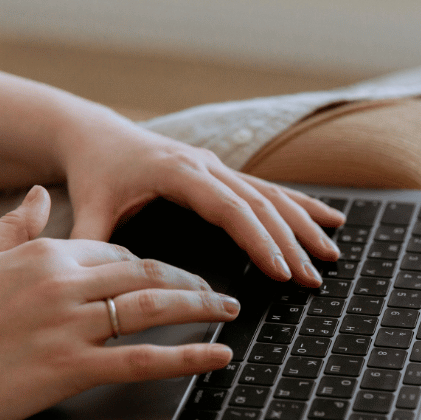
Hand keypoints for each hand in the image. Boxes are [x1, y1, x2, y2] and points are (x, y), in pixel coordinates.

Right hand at [0, 186, 241, 419]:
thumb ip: (13, 223)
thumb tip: (36, 193)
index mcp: (46, 253)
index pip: (117, 252)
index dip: (149, 266)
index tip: (171, 276)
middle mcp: (65, 283)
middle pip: (146, 274)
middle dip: (191, 282)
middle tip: (219, 291)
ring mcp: (70, 326)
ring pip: (153, 308)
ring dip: (201, 308)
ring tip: (229, 311)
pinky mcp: (70, 369)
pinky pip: (143, 360)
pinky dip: (188, 357)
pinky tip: (217, 355)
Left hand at [59, 111, 345, 287]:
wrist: (97, 135)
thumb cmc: (94, 171)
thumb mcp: (89, 208)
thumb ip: (91, 243)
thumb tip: (90, 285)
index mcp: (177, 171)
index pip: (229, 209)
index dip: (259, 239)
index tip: (281, 269)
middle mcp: (205, 165)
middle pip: (259, 204)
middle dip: (291, 241)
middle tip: (313, 277)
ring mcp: (218, 167)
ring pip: (271, 195)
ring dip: (304, 224)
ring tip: (331, 254)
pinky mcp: (224, 173)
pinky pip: (270, 189)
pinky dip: (301, 206)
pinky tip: (330, 218)